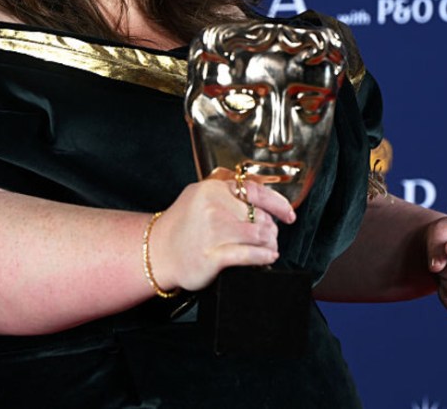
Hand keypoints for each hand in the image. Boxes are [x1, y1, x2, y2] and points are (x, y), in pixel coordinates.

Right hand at [148, 178, 295, 292]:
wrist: (158, 252)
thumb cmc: (182, 226)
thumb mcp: (199, 196)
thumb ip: (227, 191)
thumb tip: (263, 195)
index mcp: (212, 189)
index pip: (256, 192)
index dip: (278, 204)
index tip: (289, 214)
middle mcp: (212, 207)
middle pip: (260, 216)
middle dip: (270, 229)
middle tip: (269, 237)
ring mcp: (211, 232)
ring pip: (258, 235)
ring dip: (268, 243)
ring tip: (267, 247)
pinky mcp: (211, 256)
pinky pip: (249, 254)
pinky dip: (264, 256)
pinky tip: (267, 256)